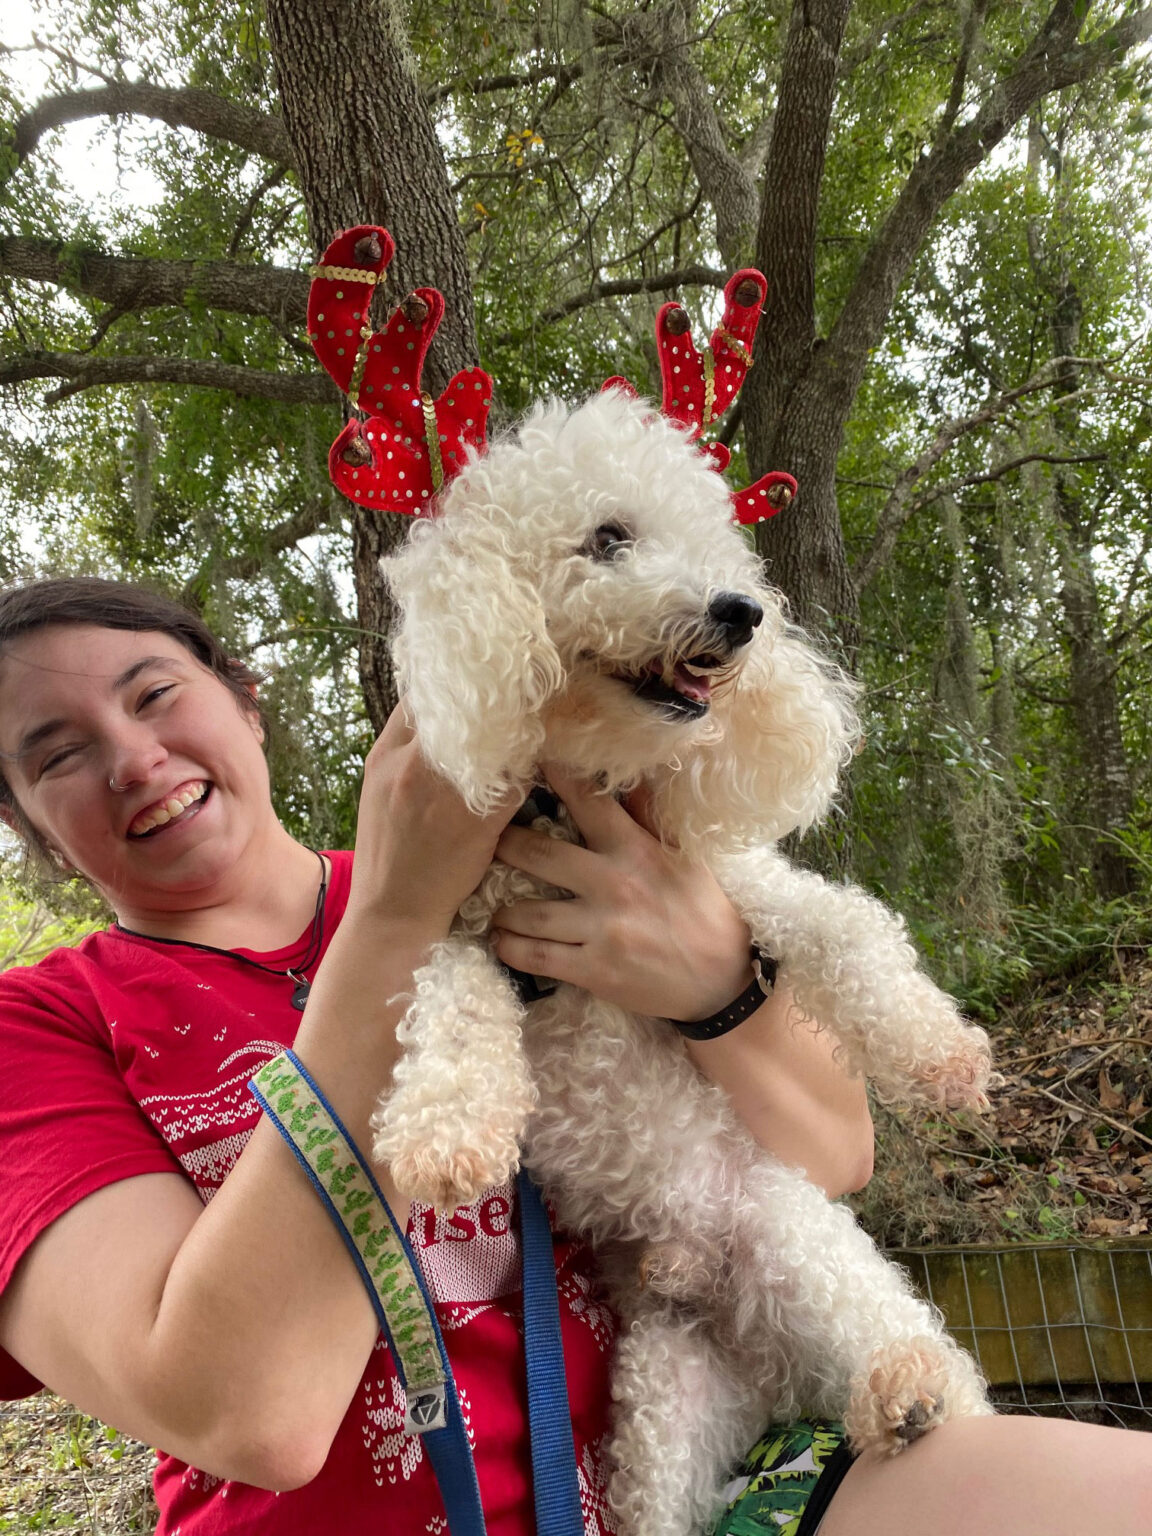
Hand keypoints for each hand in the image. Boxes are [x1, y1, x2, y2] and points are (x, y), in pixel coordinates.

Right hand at [346, 701, 518, 936]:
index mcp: (385, 756)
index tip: (482, 686)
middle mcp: (411, 766)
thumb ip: (406, 754)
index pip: (422, 698)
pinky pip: (516, 780)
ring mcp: (444, 792)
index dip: (455, 688)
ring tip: (541, 722)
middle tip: (522, 692)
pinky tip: (544, 767)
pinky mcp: (478, 821)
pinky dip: (532, 771)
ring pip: (495, 740)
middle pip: (461, 710)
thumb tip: (442, 722)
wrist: (394, 910)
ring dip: (520, 731)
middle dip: (493, 701)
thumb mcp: (381, 792)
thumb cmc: (389, 853)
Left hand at [489, 766, 752, 1018]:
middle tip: (484, 841)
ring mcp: (600, 929)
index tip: (530, 759)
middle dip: (504, 844)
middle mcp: (613, 885)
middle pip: (538, 854)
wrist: (723, 981)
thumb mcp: (686, 857)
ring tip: (494, 906)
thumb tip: (632, 774)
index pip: (589, 803)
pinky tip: (503, 941)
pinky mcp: (593, 970)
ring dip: (503, 909)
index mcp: (636, 851)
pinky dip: (511, 948)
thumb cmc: (704, 912)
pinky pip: (535, 956)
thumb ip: (651, 818)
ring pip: (528, 912)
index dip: (557, 777)